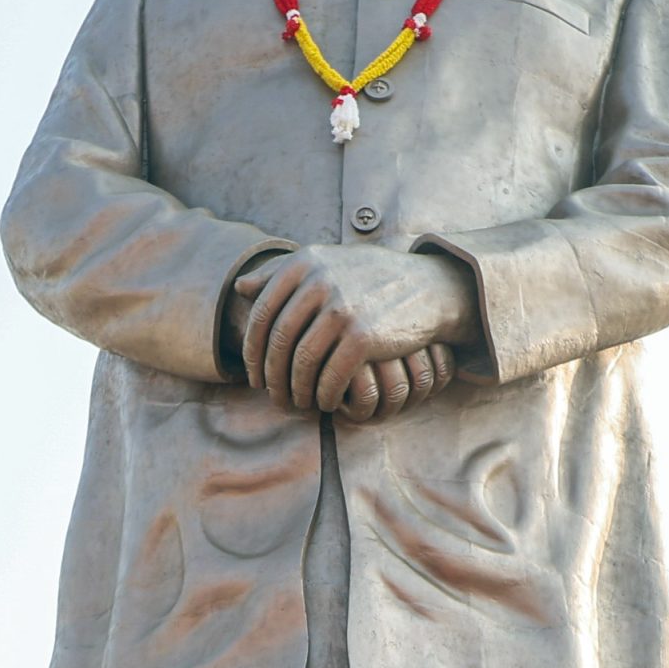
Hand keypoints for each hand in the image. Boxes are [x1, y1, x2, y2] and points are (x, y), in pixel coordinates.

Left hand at [234, 246, 476, 413]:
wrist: (428, 287)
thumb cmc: (369, 280)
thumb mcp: (324, 264)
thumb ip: (280, 274)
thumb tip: (240, 288)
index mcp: (303, 264)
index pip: (261, 315)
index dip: (252, 352)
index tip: (255, 375)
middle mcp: (319, 282)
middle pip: (278, 342)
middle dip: (271, 377)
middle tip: (274, 397)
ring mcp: (341, 309)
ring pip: (301, 363)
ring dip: (296, 391)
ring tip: (299, 404)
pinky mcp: (363, 336)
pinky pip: (330, 376)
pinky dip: (323, 395)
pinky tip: (326, 402)